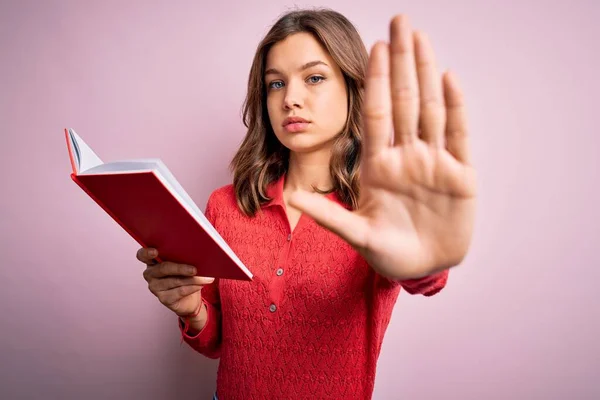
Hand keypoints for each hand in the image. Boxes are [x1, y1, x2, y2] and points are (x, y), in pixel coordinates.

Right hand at [137, 248, 213, 317]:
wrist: (189, 298)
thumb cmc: (185, 275)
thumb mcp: (183, 263)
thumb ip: (182, 256)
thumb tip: (196, 253)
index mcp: (152, 261)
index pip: (142, 255)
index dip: (147, 253)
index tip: (155, 251)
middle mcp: (150, 274)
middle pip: (164, 268)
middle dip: (181, 268)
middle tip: (195, 269)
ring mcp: (155, 287)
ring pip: (174, 281)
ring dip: (192, 279)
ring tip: (205, 278)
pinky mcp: (163, 299)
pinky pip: (179, 291)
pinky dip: (192, 287)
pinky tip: (201, 285)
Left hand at [289, 15, 476, 279]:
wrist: (423, 269)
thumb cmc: (388, 253)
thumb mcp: (357, 235)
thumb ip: (328, 216)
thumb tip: (291, 199)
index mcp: (378, 166)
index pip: (376, 114)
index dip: (376, 81)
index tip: (372, 47)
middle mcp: (405, 156)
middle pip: (404, 100)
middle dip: (401, 61)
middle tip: (400, 20)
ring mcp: (433, 163)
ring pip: (430, 108)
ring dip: (426, 72)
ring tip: (421, 38)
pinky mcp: (460, 176)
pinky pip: (457, 135)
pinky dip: (454, 108)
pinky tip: (448, 79)